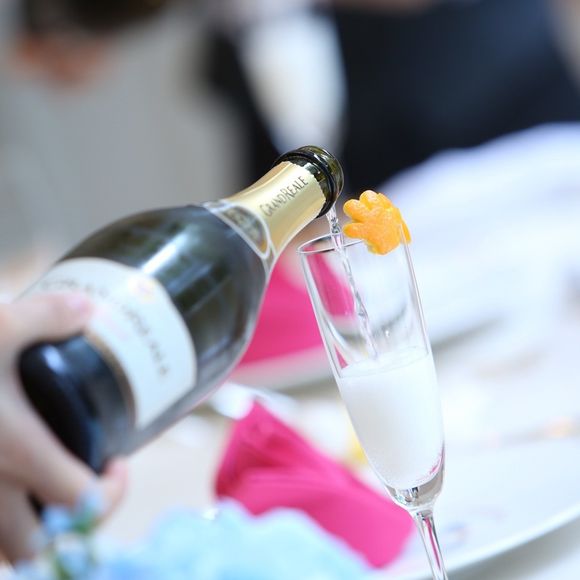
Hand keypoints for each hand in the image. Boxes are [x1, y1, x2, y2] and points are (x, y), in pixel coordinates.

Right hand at [0, 294, 126, 563]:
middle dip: (64, 528)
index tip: (117, 464)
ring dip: (18, 535)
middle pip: (34, 549)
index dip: (112, 492)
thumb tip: (86, 310)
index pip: (83, 502)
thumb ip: (48, 316)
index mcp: (16, 453)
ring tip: (32, 495)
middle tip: (75, 485)